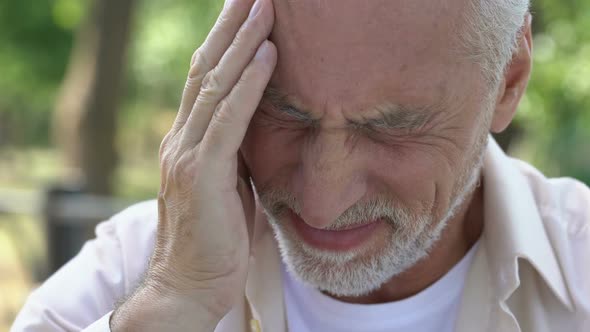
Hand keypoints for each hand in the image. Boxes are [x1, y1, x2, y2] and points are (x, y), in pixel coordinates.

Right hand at [111, 0, 275, 329]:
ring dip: (243, 41)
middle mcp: (180, 138)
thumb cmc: (217, 238)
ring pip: (215, 84)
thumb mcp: (229, 185)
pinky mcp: (202, 173)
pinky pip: (228, 119)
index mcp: (188, 140)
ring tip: (265, 5)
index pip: (204, 79)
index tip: (245, 12)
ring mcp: (187, 154)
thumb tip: (257, 123)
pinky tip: (268, 54)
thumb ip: (235, 151)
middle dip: (230, 27)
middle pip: (205, 69)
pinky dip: (249, 84)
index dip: (225, 42)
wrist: (190, 285)